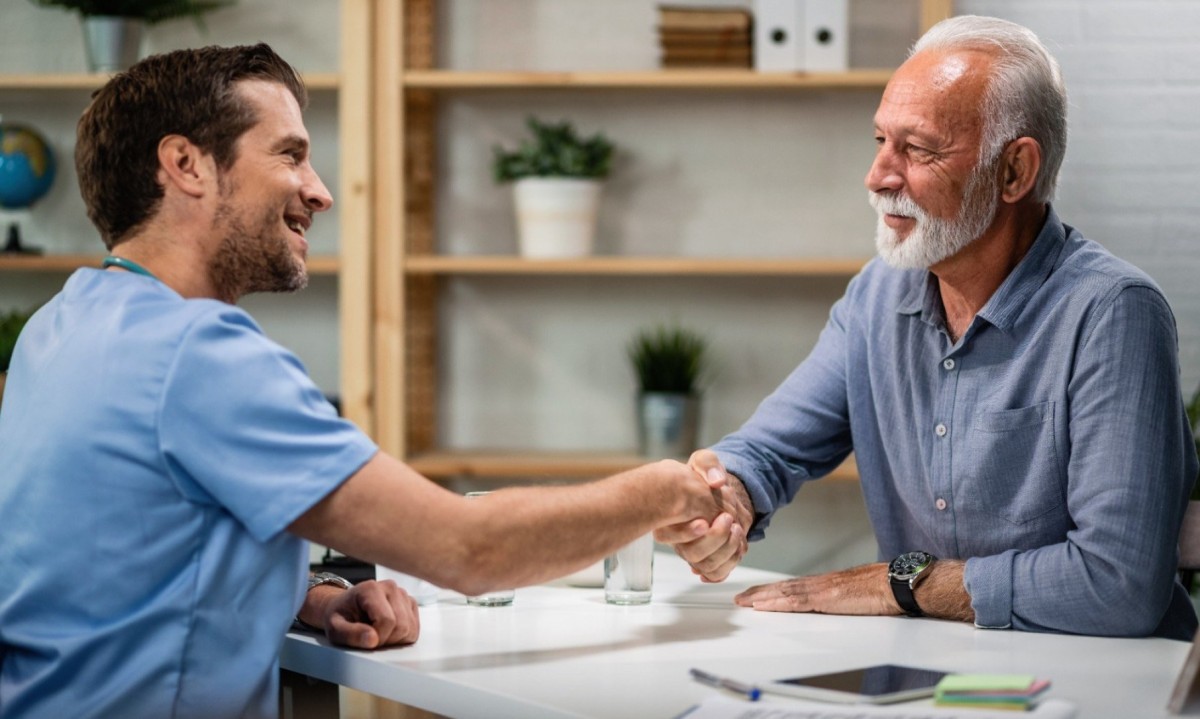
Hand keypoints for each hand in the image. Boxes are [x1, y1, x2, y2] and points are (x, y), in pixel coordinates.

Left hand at [311, 579, 420, 648]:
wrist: (345, 607)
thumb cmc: (340, 616)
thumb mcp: (335, 628)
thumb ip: (351, 634)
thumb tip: (372, 639)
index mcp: (371, 589)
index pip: (387, 621)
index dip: (378, 638)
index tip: (365, 639)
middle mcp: (390, 587)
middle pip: (402, 626)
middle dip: (387, 639)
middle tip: (371, 637)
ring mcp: (403, 594)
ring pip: (411, 628)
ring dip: (395, 639)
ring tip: (378, 633)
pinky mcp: (410, 603)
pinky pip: (415, 628)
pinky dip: (403, 636)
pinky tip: (388, 631)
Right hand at [654, 450, 752, 581]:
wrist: (720, 493)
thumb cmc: (706, 477)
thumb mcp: (705, 461)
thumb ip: (708, 465)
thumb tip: (716, 481)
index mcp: (669, 517)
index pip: (667, 534)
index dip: (686, 533)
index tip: (704, 521)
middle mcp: (678, 539)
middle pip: (691, 553)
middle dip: (715, 539)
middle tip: (728, 519)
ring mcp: (693, 551)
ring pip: (706, 565)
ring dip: (726, 550)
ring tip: (737, 529)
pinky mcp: (709, 559)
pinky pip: (717, 573)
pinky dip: (731, 562)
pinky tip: (739, 544)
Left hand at [734, 562, 899, 614]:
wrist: (896, 584)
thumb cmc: (882, 589)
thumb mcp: (855, 595)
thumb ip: (840, 600)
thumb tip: (833, 607)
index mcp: (825, 584)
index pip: (791, 586)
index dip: (772, 590)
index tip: (755, 595)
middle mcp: (819, 583)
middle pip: (782, 587)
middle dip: (760, 593)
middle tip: (740, 598)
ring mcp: (822, 589)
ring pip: (784, 592)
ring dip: (762, 597)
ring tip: (744, 602)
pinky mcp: (827, 598)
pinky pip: (796, 601)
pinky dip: (777, 602)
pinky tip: (763, 606)